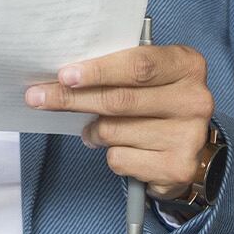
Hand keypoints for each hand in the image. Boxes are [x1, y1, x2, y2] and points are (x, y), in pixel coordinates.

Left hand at [26, 44, 214, 198]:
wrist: (192, 144)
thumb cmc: (159, 98)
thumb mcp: (150, 73)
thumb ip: (119, 67)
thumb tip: (65, 75)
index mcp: (188, 65)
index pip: (138, 66)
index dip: (98, 71)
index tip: (64, 76)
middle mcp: (195, 100)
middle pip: (119, 101)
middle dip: (72, 99)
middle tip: (39, 97)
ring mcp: (189, 137)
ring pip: (113, 132)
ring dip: (93, 131)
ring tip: (98, 129)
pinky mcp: (177, 169)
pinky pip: (119, 160)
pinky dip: (110, 154)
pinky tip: (124, 147)